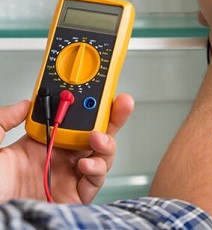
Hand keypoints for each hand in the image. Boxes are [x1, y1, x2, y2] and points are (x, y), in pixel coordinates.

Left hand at [0, 94, 133, 203]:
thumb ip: (5, 119)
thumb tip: (25, 103)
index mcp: (43, 143)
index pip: (74, 120)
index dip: (89, 106)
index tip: (98, 92)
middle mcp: (60, 158)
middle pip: (96, 133)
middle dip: (113, 117)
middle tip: (121, 103)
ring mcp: (69, 176)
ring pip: (102, 155)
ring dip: (106, 142)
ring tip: (97, 137)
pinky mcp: (74, 196)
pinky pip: (95, 181)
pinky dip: (96, 170)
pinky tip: (85, 164)